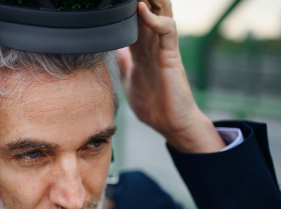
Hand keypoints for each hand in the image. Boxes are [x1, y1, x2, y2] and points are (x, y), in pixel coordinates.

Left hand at [118, 0, 224, 152]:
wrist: (170, 124)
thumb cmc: (153, 105)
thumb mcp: (129, 80)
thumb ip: (123, 63)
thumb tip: (111, 53)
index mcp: (140, 47)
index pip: (132, 16)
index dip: (123, 6)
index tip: (109, 1)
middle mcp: (152, 42)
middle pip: (149, 6)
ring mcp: (162, 47)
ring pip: (161, 10)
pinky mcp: (171, 55)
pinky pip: (167, 30)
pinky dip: (155, 18)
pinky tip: (142, 10)